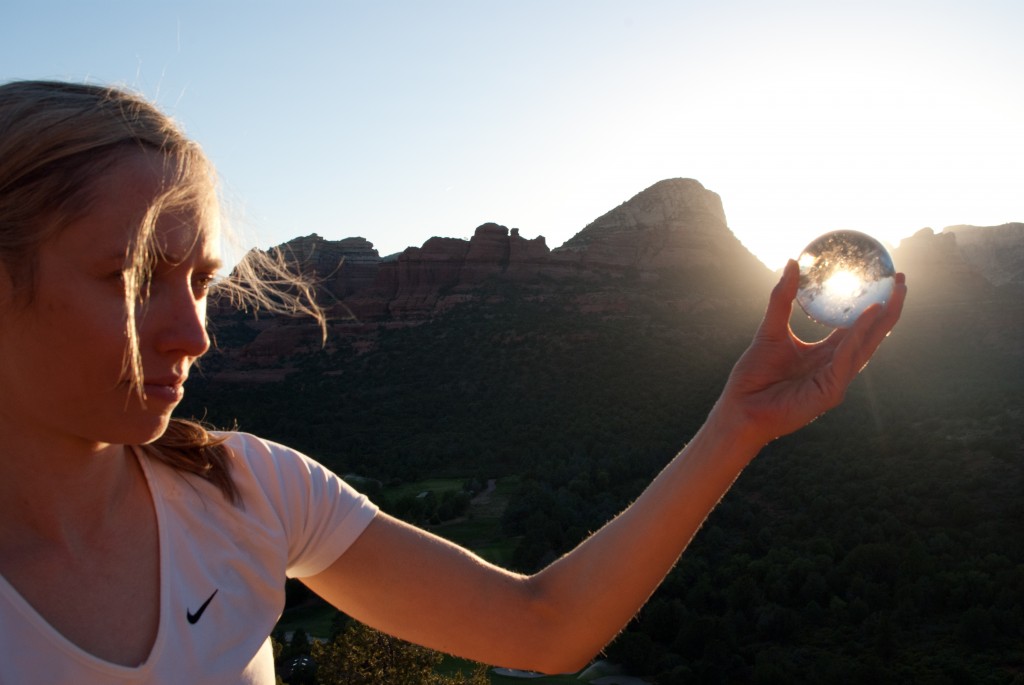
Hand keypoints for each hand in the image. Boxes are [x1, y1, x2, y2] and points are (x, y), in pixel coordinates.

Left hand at [715, 259, 906, 444]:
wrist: (740, 407)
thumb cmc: (754, 374)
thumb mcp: (770, 329)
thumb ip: (781, 298)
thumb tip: (792, 261)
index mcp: (825, 354)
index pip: (856, 328)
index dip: (872, 306)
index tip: (885, 280)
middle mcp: (835, 366)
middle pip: (870, 335)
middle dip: (889, 310)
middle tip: (901, 281)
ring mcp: (835, 380)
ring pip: (866, 346)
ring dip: (882, 320)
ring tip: (895, 294)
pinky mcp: (830, 392)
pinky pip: (847, 359)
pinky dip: (858, 336)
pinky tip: (869, 315)